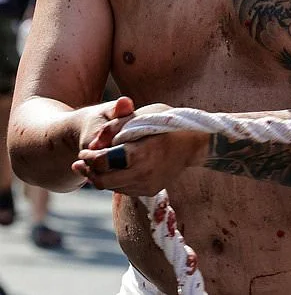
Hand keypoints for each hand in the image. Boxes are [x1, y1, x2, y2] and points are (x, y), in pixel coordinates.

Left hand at [73, 102, 207, 196]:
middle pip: (103, 180)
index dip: (89, 157)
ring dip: (100, 177)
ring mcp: (148, 184)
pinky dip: (114, 180)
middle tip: (80, 162)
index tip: (85, 151)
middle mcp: (144, 173)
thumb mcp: (142, 116)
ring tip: (93, 165)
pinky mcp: (150, 190)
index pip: (104, 162)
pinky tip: (113, 169)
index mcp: (142, 152)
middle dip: (89, 171)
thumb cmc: (168, 124)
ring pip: (112, 187)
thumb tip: (94, 141)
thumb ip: (115, 126)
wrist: (194, 144)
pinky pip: (124, 189)